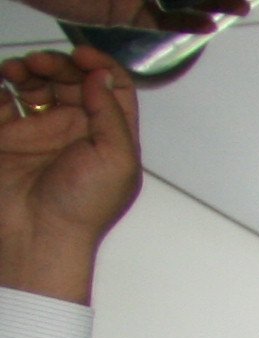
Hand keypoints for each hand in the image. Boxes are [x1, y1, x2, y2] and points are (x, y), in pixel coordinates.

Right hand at [0, 49, 139, 304]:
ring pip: (36, 85)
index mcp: (109, 137)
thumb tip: (101, 76)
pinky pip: (2, 100)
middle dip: (57, 63)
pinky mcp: (8, 138)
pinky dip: (0, 86)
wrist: (36, 235)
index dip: (100, 65)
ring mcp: (40, 134)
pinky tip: (2, 86)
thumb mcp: (117, 159)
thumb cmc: (83, 207)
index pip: (112, 88)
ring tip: (18, 71)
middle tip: (41, 64)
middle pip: (71, 80)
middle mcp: (76, 132)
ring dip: (28, 69)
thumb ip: (111, 113)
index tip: (80, 53)